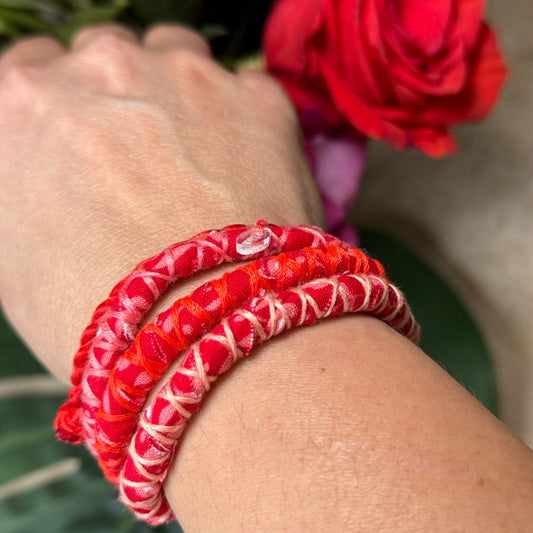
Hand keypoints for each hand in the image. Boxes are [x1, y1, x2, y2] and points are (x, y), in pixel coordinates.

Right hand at [0, 24, 322, 380]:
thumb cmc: (89, 314)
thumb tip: (46, 173)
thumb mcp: (14, 253)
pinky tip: (244, 178)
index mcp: (24, 101)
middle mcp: (102, 67)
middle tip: (144, 160)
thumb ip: (20, 183)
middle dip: (118, 97)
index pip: (31, 70)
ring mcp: (188, 75)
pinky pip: (244, 92)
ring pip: (175, 54)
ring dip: (178, 92)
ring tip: (196, 159)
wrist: (195, 335)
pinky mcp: (258, 100)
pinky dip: (242, 124)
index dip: (60, 112)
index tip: (82, 144)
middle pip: (105, 57)